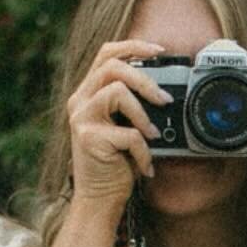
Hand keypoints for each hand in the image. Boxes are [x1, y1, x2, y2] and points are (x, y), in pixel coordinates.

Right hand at [66, 38, 172, 214]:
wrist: (99, 200)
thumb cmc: (116, 164)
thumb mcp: (126, 128)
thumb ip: (135, 106)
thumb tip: (166, 92)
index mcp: (88, 93)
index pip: (106, 53)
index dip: (133, 46)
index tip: (159, 51)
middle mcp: (80, 101)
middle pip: (112, 65)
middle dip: (144, 79)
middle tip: (164, 101)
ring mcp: (81, 118)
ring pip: (117, 91)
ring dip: (143, 114)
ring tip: (153, 136)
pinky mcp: (89, 139)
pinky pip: (128, 134)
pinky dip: (144, 152)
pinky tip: (145, 167)